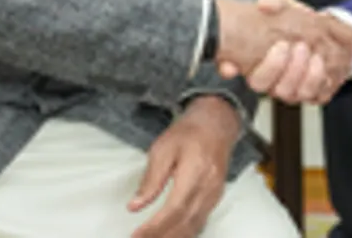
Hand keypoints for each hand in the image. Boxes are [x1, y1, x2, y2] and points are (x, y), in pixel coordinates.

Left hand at [128, 96, 238, 237]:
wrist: (216, 124)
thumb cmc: (190, 133)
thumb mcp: (163, 149)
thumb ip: (151, 179)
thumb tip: (136, 205)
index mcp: (195, 173)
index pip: (175, 209)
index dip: (156, 227)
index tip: (137, 235)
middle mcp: (209, 187)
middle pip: (185, 222)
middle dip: (161, 236)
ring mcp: (214, 194)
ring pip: (194, 225)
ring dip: (173, 236)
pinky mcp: (215, 197)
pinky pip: (200, 221)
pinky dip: (185, 232)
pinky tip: (171, 235)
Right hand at [245, 10, 351, 104]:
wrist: (326, 32)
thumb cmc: (299, 23)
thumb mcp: (286, 6)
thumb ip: (274, 1)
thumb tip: (265, 4)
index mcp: (264, 67)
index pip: (258, 79)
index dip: (268, 68)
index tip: (281, 45)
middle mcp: (278, 83)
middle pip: (279, 89)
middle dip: (291, 69)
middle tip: (300, 46)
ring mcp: (297, 90)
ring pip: (300, 94)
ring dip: (309, 76)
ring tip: (316, 56)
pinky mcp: (317, 93)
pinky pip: (319, 95)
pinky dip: (323, 81)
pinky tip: (326, 64)